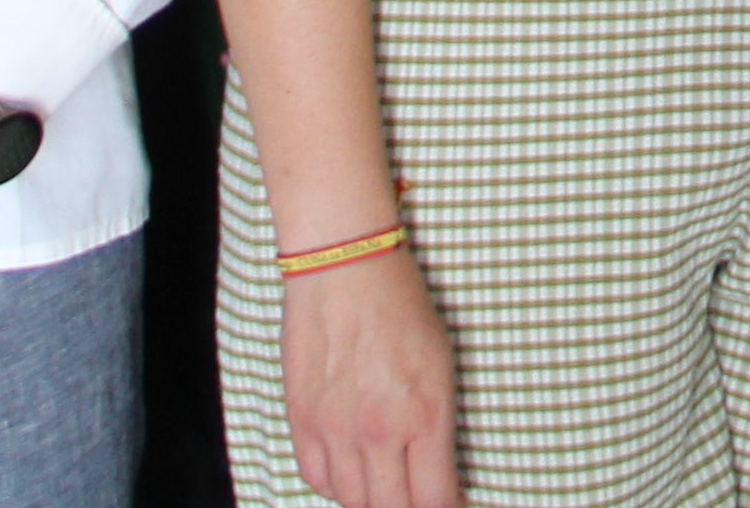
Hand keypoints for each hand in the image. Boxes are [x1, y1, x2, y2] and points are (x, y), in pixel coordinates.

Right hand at [281, 237, 466, 507]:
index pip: (434, 499)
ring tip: (383, 478)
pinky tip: (348, 466)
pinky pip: (315, 477)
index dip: (445, 507)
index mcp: (426, 415)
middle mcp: (379, 430)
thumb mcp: (441, 365)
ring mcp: (335, 428)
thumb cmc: (401, 305)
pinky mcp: (301, 418)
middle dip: (406, 507)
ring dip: (370, 496)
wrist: (344, 265)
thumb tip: (442, 474)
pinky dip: (333, 482)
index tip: (448, 500)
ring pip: (350, 500)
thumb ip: (439, 427)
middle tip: (413, 491)